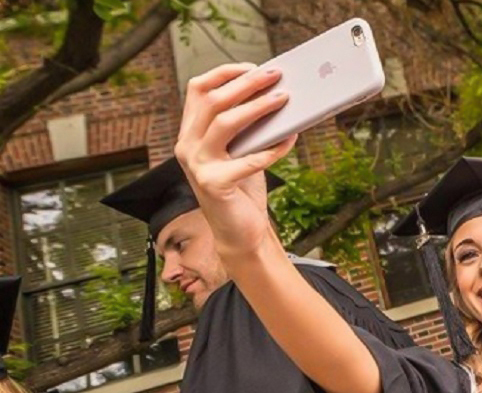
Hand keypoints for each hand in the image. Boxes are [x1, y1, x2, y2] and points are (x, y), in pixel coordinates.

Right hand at [173, 63, 297, 258]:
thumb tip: (278, 94)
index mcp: (191, 133)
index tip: (254, 67)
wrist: (238, 233)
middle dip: (247, 84)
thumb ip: (249, 127)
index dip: (225, 73)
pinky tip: (291, 140)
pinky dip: (272, 149)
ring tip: (284, 99)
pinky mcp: (213, 185)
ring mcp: (197, 166)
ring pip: (225, 123)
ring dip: (258, 108)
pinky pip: (247, 160)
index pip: (198, 89)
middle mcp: (187, 146)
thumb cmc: (242, 189)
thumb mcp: (242, 150)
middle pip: (213, 101)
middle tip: (276, 75)